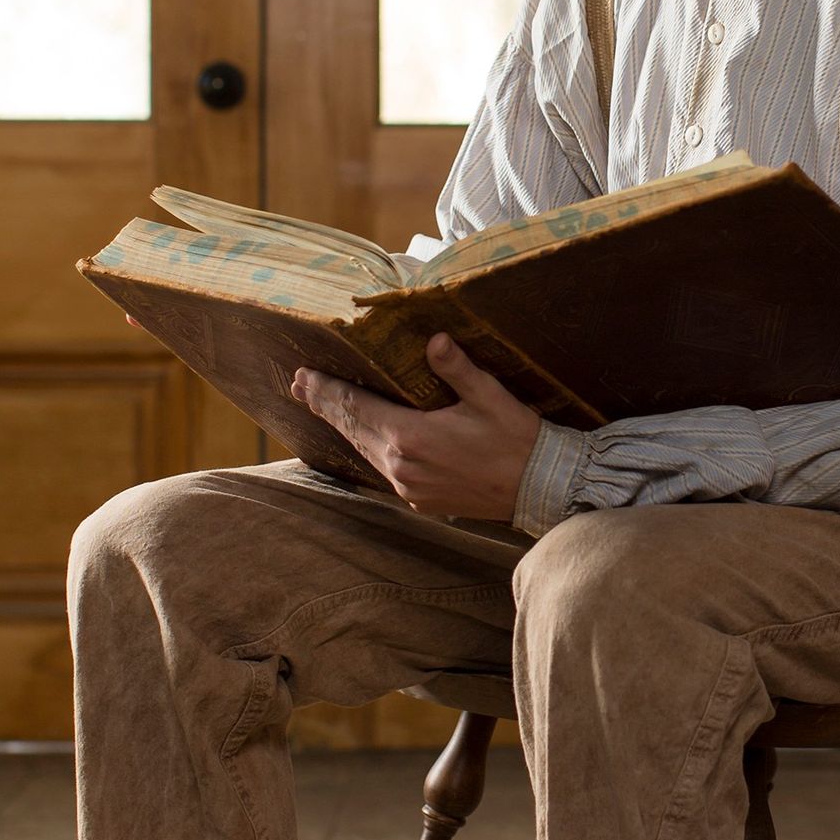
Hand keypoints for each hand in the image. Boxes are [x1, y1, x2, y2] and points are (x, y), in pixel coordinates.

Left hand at [291, 334, 539, 520]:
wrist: (538, 487)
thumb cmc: (515, 439)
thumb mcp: (489, 397)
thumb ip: (457, 368)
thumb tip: (434, 339)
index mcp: (411, 437)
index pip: (355, 407)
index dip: (327, 390)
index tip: (303, 375)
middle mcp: (401, 465)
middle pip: (352, 429)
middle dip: (326, 405)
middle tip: (300, 385)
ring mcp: (408, 487)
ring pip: (365, 451)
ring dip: (344, 427)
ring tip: (324, 407)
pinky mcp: (420, 499)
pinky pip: (384, 469)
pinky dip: (368, 448)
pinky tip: (365, 438)